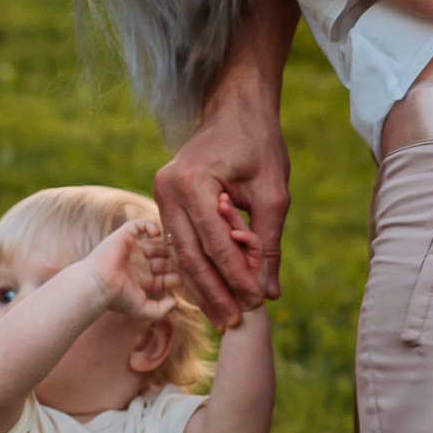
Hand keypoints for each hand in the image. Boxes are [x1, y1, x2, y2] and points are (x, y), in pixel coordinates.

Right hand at [88, 218, 177, 322]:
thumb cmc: (117, 298)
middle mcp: (137, 264)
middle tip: (182, 258)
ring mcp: (131, 250)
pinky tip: (157, 233)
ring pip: (154, 242)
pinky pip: (139, 225)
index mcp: (142, 280)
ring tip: (173, 246)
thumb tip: (175, 302)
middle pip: (161, 258)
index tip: (182, 276)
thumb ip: (160, 310)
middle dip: (172, 259)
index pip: (163, 276)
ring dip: (165, 244)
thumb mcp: (142, 309)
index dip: (174, 275)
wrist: (98, 285)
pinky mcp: (124, 236)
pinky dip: (150, 225)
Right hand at [154, 91, 289, 327]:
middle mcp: (167, 188)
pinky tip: (213, 293)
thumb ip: (268, 243)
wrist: (235, 109)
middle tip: (234, 323)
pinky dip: (197, 268)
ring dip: (203, 287)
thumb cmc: (258, 144)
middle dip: (213, 292)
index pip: (214, 242)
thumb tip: (268, 291)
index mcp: (192, 181)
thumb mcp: (273, 193)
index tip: (255, 304)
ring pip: (180, 254)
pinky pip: (179, 242)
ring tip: (223, 318)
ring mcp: (160, 194)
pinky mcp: (164, 200)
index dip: (235, 277)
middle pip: (189, 255)